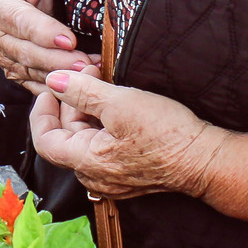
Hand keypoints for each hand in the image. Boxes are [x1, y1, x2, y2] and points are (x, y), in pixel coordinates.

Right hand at [0, 0, 99, 92]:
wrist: (16, 0)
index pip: (20, 21)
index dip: (44, 31)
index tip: (69, 39)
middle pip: (26, 52)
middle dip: (56, 60)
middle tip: (84, 63)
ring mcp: (3, 59)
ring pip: (31, 72)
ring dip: (60, 75)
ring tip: (88, 74)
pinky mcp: (15, 74)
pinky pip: (35, 85)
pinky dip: (56, 89)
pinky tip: (79, 86)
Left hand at [29, 70, 227, 200]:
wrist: (206, 160)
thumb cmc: (167, 135)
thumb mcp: (120, 104)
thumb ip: (82, 92)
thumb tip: (53, 81)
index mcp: (87, 162)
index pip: (45, 140)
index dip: (42, 111)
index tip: (50, 88)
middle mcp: (95, 176)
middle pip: (67, 134)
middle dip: (72, 100)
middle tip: (87, 71)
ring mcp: (112, 176)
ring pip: (87, 137)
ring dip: (89, 107)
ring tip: (103, 81)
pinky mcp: (127, 171)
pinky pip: (104, 144)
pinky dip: (103, 120)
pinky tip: (116, 101)